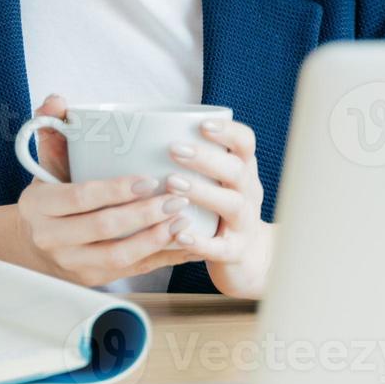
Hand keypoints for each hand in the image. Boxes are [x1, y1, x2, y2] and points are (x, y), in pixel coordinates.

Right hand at [14, 95, 191, 286]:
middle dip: (144, 214)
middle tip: (177, 198)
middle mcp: (51, 239)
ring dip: (156, 239)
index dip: (114, 190)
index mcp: (39, 206)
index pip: (79, 197)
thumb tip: (57, 100)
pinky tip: (185, 244)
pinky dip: (161, 258)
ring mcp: (71, 264)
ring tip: (184, 221)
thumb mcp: (46, 166)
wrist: (34, 245)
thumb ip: (52, 130)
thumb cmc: (49, 198)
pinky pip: (132, 272)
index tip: (147, 179)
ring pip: (119, 256)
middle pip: (103, 227)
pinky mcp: (91, 280)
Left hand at [161, 116, 273, 298]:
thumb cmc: (217, 210)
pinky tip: (179, 235)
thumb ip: (188, 161)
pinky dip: (202, 242)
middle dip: (206, 159)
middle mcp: (248, 193)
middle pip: (237, 171)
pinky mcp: (236, 252)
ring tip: (172, 184)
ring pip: (232, 205)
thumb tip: (136, 135)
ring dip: (203, 192)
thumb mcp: (213, 181)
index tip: (201, 125)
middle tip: (174, 150)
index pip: (245, 143)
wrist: (247, 258)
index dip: (228, 132)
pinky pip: (222, 248)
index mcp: (242, 170)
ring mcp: (245, 224)